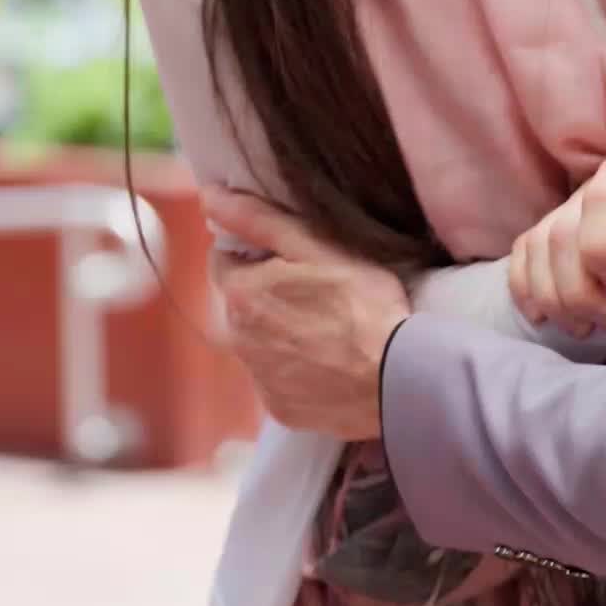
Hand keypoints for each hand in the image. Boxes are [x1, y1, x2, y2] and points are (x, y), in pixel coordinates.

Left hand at [201, 188, 410, 439]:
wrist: (397, 378)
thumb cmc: (362, 303)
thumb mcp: (316, 245)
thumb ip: (258, 218)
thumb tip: (208, 196)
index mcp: (240, 294)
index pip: (224, 260)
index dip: (255, 251)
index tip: (293, 255)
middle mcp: (237, 340)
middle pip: (242, 302)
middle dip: (267, 291)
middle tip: (318, 288)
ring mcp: (259, 380)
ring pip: (260, 342)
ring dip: (281, 330)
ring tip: (329, 327)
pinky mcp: (280, 409)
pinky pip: (279, 379)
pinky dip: (296, 368)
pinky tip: (330, 360)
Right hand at [509, 153, 605, 337]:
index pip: (603, 200)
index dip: (602, 252)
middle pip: (564, 231)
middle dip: (577, 291)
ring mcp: (577, 200)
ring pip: (539, 242)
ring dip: (552, 296)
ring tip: (582, 329)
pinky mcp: (556, 222)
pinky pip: (525, 249)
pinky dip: (527, 287)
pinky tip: (544, 316)